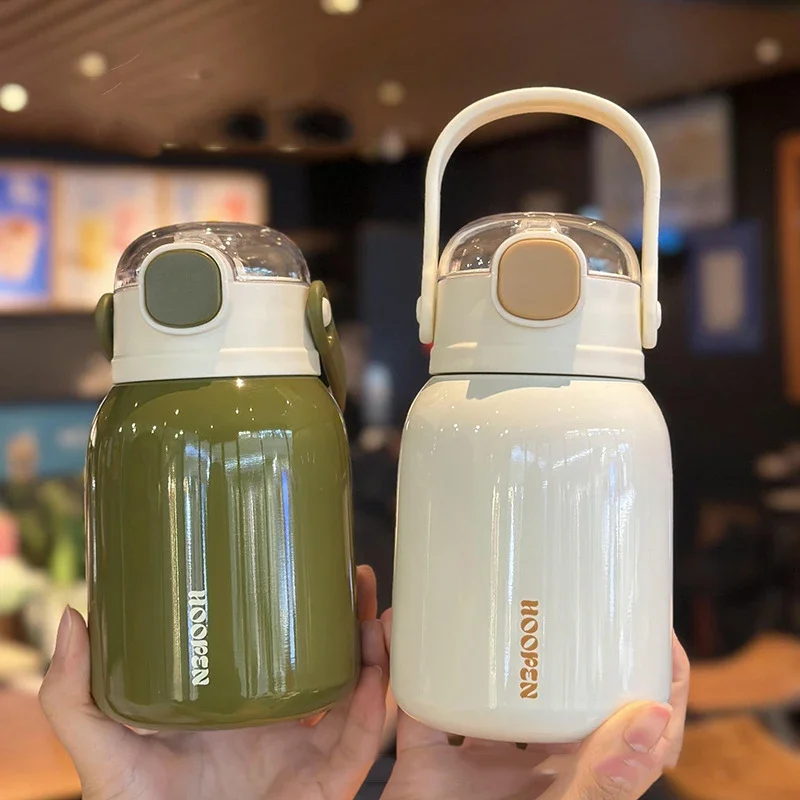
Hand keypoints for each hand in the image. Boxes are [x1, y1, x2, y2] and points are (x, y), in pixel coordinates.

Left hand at [39, 565, 388, 799]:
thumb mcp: (102, 751)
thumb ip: (75, 695)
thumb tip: (74, 616)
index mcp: (245, 712)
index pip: (290, 655)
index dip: (310, 615)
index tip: (315, 571)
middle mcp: (283, 729)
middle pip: (335, 667)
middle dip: (354, 622)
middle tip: (358, 576)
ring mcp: (305, 758)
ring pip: (358, 699)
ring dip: (376, 655)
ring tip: (378, 612)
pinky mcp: (321, 790)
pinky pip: (358, 747)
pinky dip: (373, 709)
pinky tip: (375, 672)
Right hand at [381, 610, 688, 799]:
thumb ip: (604, 784)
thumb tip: (652, 716)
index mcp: (574, 779)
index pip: (630, 722)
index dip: (652, 676)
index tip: (653, 628)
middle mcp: (531, 764)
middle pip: (559, 692)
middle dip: (567, 644)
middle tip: (570, 594)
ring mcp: (479, 759)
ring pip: (491, 688)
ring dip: (492, 648)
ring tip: (496, 599)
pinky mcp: (428, 757)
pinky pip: (421, 699)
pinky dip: (411, 662)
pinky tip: (408, 628)